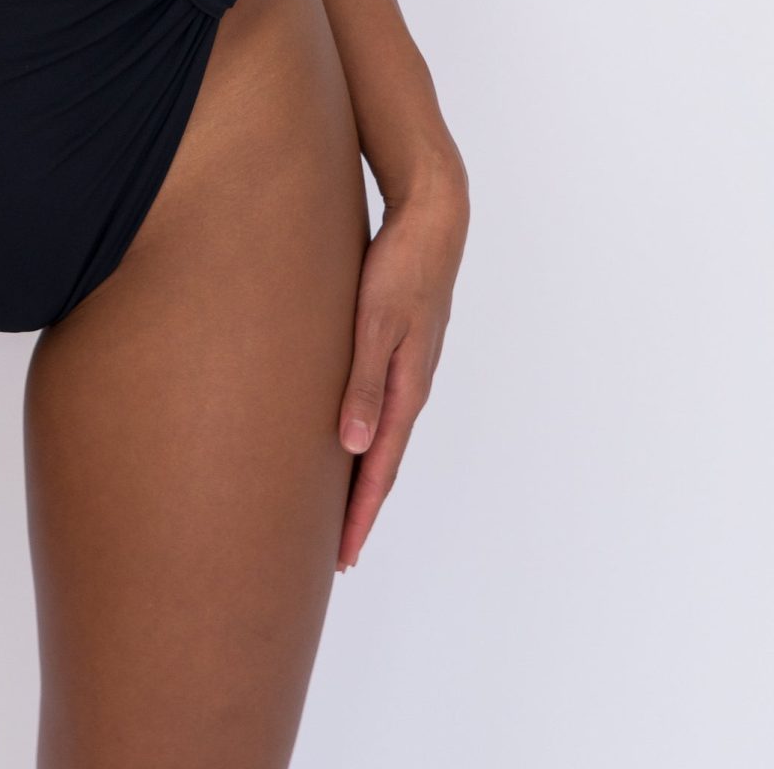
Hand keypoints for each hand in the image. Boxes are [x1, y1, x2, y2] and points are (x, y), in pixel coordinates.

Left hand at [334, 157, 468, 571]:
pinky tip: (349, 436)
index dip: (360, 512)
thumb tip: (351, 446)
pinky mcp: (400, 346)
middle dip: (361, 507)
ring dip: (362, 474)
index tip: (343, 555)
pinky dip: (365, 434)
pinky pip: (381, 405)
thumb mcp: (376, 323)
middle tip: (339, 553)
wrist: (433, 217)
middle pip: (384, 460)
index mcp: (407, 387)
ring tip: (340, 506)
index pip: (380, 466)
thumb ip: (364, 382)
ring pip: (382, 434)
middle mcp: (411, 385)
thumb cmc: (400, 266)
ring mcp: (409, 367)